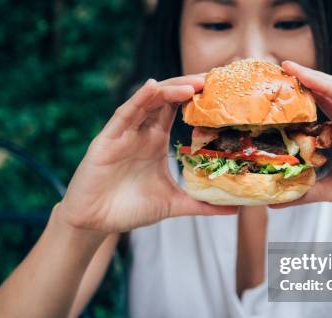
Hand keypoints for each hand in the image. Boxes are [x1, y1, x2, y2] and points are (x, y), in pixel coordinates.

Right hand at [58, 76, 236, 233]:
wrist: (96, 223)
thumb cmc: (130, 209)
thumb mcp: (173, 204)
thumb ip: (202, 204)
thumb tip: (235, 208)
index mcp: (156, 141)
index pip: (179, 110)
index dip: (199, 98)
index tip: (224, 91)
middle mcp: (142, 132)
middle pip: (167, 99)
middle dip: (189, 86)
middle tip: (214, 80)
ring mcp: (125, 133)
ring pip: (149, 101)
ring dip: (170, 90)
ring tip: (193, 85)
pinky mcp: (108, 139)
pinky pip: (125, 113)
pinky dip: (139, 99)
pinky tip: (153, 87)